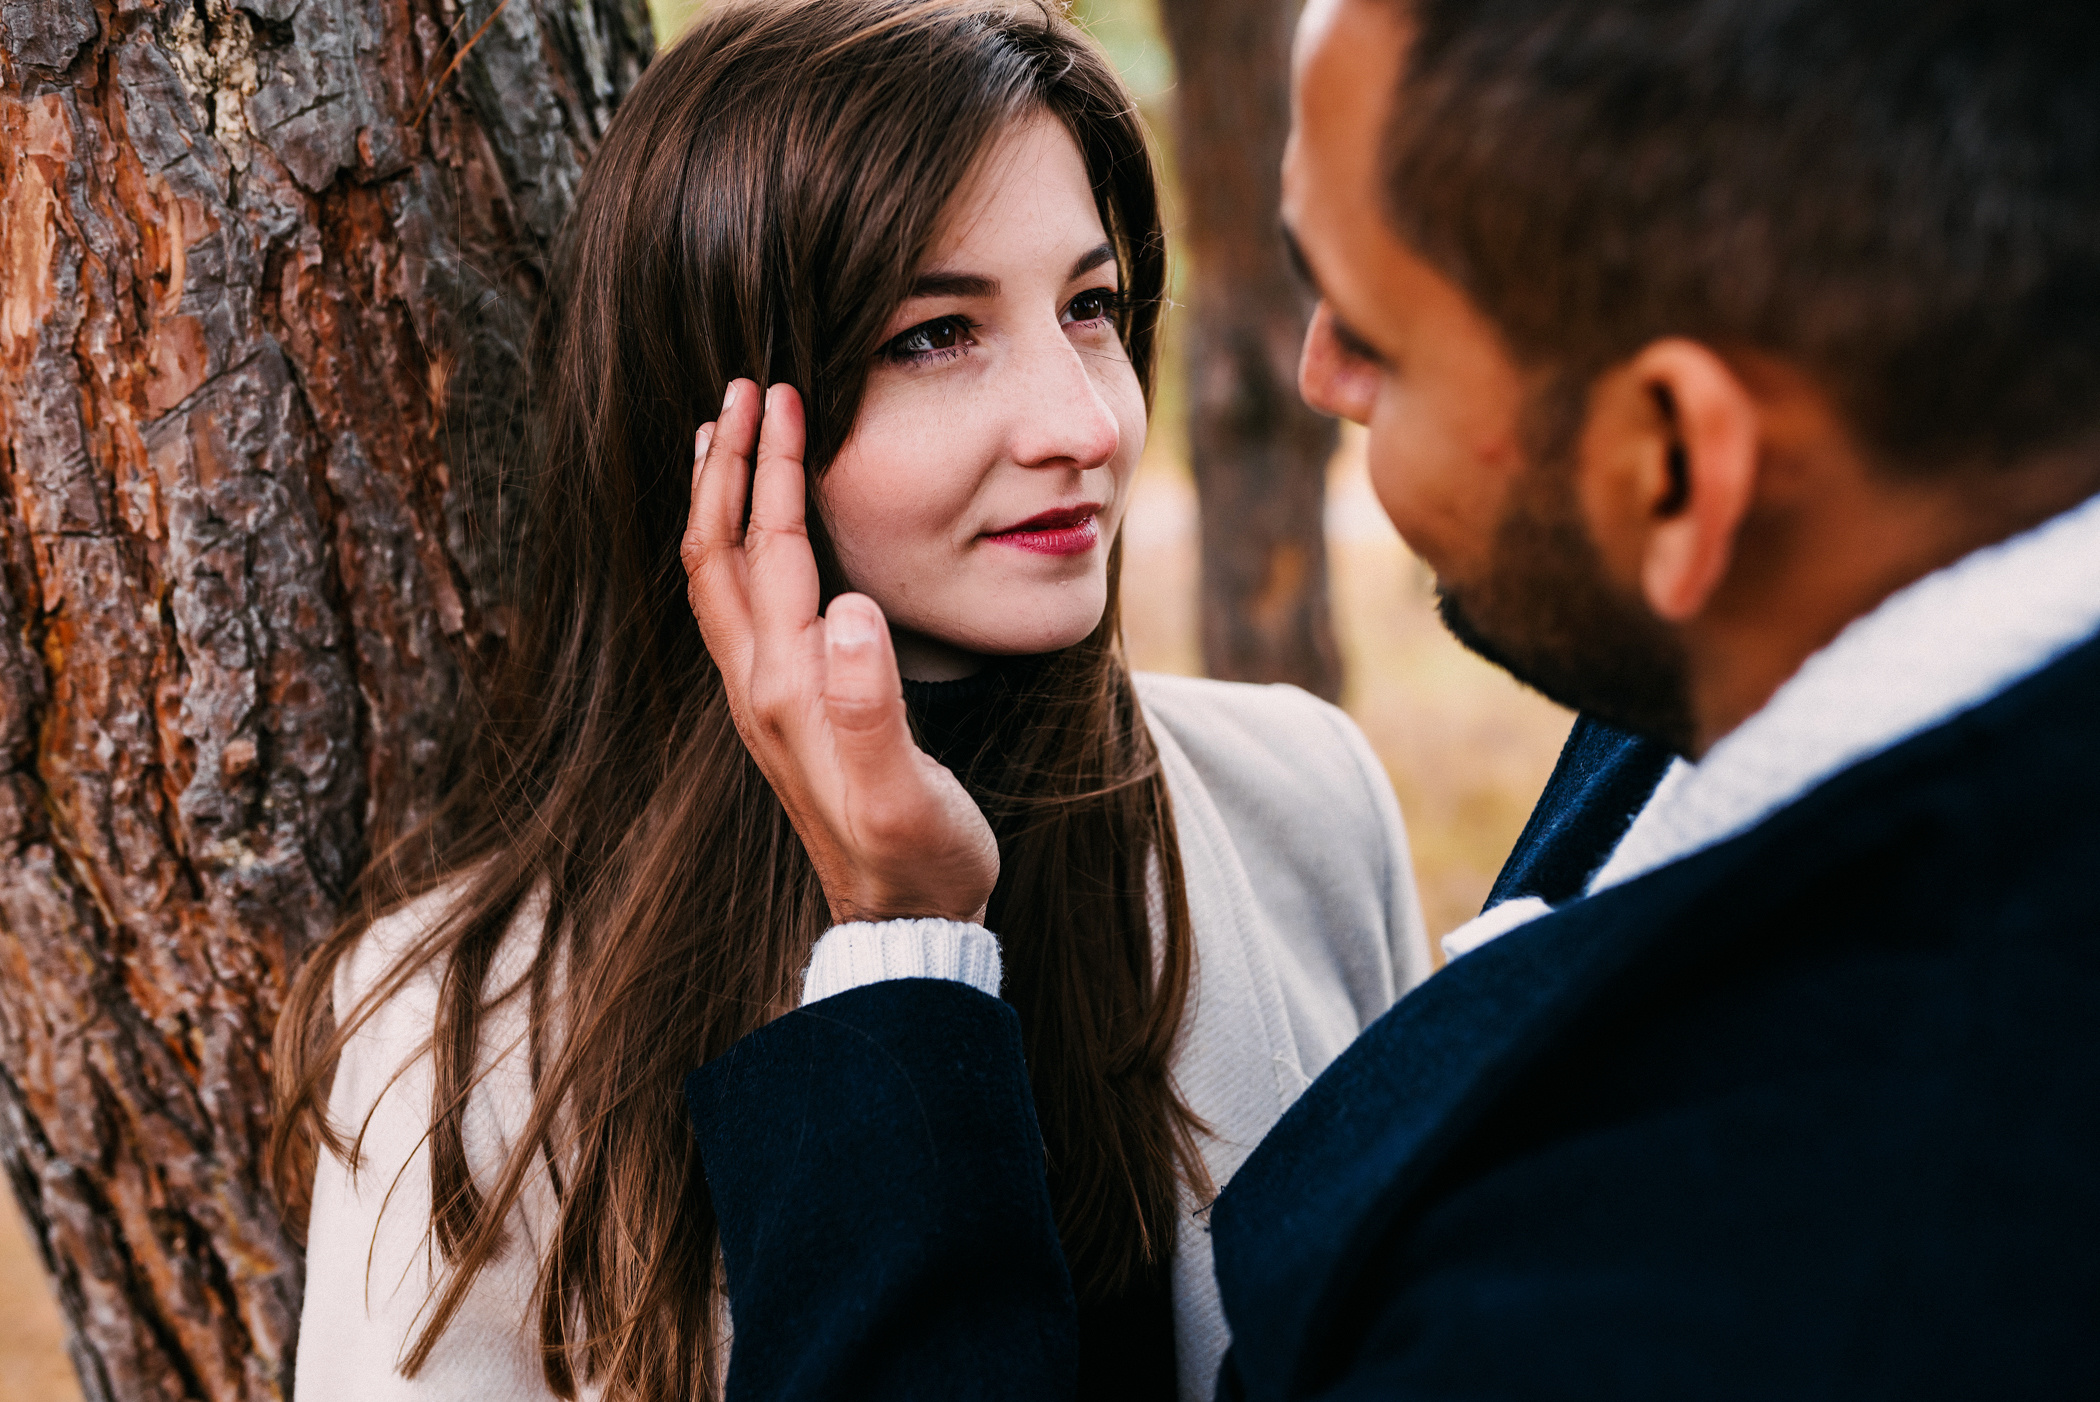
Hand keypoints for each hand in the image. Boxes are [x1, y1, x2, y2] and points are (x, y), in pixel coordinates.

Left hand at [680, 380, 999, 925]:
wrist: (903, 925)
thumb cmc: (918, 859)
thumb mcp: (904, 794)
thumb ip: (872, 707)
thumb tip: (851, 611)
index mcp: (788, 687)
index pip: (773, 550)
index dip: (775, 469)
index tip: (782, 394)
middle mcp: (760, 686)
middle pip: (720, 552)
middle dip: (727, 464)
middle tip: (741, 388)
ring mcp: (764, 700)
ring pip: (719, 579)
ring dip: (721, 500)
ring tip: (724, 438)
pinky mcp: (782, 712)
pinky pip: (741, 607)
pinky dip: (739, 546)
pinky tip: (758, 533)